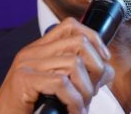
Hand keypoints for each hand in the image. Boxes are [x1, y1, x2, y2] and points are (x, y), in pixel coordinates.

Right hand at [0, 18, 114, 113]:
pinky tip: (73, 112)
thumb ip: (77, 76)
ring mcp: (26, 64)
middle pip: (78, 42)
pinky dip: (74, 101)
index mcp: (39, 50)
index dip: (93, 38)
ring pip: (74, 63)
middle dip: (96, 68)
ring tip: (80, 107)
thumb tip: (107, 71)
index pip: (70, 26)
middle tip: (92, 92)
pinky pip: (61, 83)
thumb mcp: (54, 88)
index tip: (103, 60)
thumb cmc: (26, 109)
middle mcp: (32, 52)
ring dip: (85, 91)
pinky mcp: (24, 80)